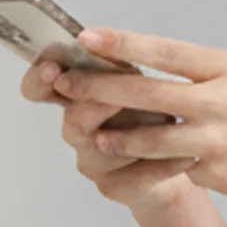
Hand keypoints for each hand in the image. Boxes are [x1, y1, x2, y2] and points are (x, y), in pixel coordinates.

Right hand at [19, 47, 197, 211]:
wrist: (180, 156)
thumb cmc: (154, 111)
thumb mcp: (137, 78)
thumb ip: (115, 64)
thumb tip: (100, 40)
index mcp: (77, 96)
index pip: (40, 87)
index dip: (39, 78)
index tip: (52, 69)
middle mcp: (78, 129)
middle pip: (73, 120)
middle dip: (94, 106)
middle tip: (111, 98)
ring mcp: (93, 160)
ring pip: (105, 148)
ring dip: (138, 133)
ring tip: (169, 122)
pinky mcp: (115, 186)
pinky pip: (135, 177)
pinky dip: (163, 165)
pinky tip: (187, 156)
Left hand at [37, 27, 226, 221]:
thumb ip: (218, 77)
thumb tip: (177, 73)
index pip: (167, 51)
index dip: (123, 43)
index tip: (88, 37)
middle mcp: (223, 101)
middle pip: (148, 92)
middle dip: (101, 89)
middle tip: (67, 85)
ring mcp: (220, 140)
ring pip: (152, 137)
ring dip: (119, 137)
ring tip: (95, 137)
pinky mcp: (221, 175)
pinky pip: (177, 171)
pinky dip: (157, 170)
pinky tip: (137, 172)